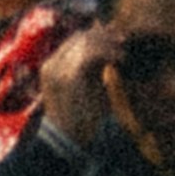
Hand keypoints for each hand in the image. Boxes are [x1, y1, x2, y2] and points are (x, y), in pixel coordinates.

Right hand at [34, 22, 118, 153]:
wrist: (69, 141)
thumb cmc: (80, 117)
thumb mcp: (86, 87)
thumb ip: (94, 67)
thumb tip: (110, 46)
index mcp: (50, 67)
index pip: (74, 39)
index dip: (95, 34)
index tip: (115, 37)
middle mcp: (51, 65)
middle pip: (80, 37)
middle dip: (104, 35)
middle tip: (123, 40)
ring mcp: (58, 69)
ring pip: (86, 41)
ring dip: (108, 43)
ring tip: (123, 52)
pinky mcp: (69, 75)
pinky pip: (90, 53)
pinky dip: (108, 52)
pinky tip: (119, 58)